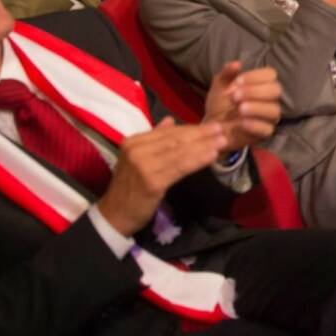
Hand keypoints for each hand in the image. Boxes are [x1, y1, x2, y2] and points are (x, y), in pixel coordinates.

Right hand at [97, 117, 226, 235]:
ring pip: (179, 152)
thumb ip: (154, 138)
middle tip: (221, 129)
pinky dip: (197, 160)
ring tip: (221, 142)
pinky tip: (211, 156)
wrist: (114, 215)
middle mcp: (137, 150)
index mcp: (134, 141)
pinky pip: (180, 168)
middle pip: (175, 139)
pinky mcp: (153, 182)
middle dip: (200, 134)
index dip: (191, 128)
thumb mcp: (137, 158)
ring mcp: (144, 166)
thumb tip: (171, 120)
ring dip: (203, 146)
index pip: (168, 132)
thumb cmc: (129, 187)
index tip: (210, 126)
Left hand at [202, 61, 281, 151]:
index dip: (256, 76)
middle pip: (275, 90)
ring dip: (256, 108)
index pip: (270, 74)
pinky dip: (255, 124)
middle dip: (255, 91)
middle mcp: (269, 99)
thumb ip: (227, 73)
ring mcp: (268, 117)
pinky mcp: (263, 133)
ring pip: (273, 110)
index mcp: (261, 83)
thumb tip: (237, 64)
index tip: (237, 82)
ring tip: (239, 109)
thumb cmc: (220, 102)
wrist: (212, 126)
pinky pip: (267, 129)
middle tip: (235, 96)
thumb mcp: (220, 85)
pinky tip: (242, 122)